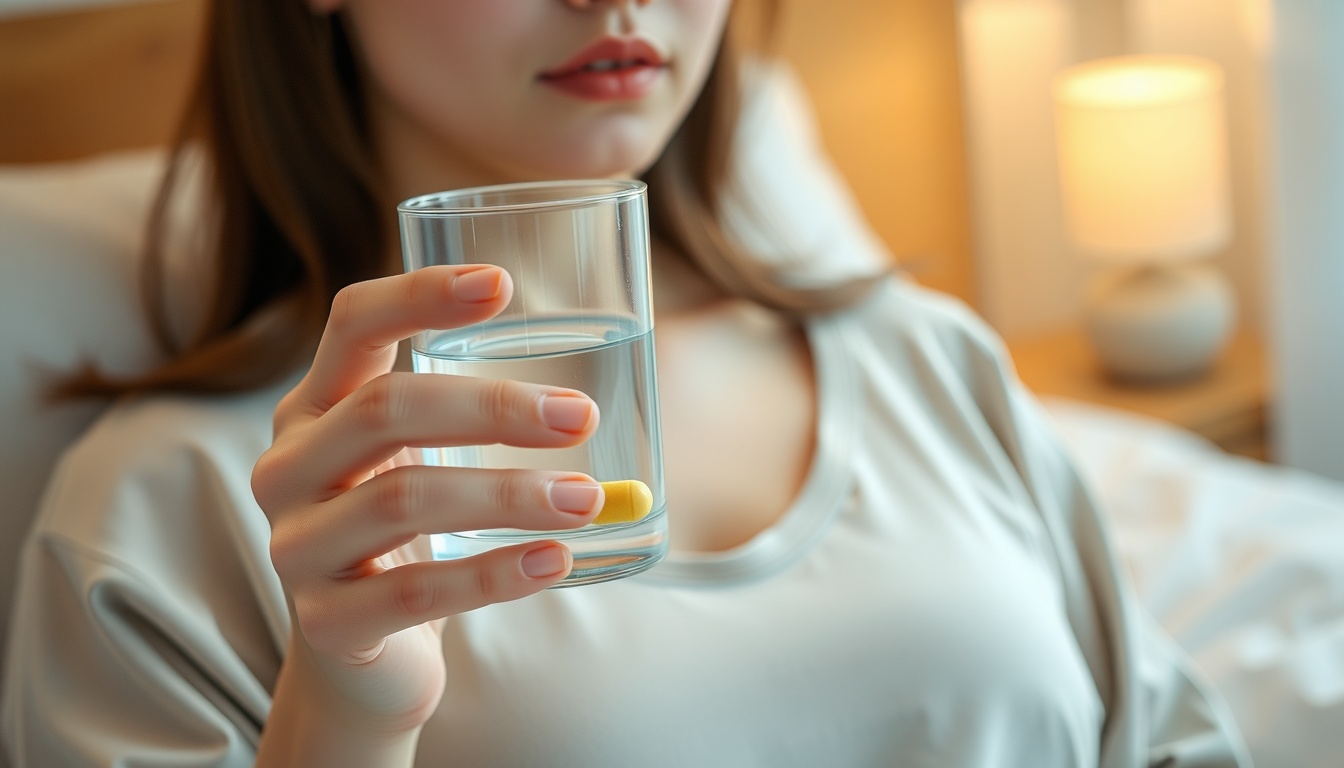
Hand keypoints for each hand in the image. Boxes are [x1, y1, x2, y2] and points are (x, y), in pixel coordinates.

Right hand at [250, 265, 601, 758]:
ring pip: (402, 499)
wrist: (361, 660)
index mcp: (315, 407)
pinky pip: (416, 592)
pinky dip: (495, 575)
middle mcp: (289, 466)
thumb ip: (474, 419)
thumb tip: (595, 401)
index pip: (353, 324)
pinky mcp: (326, 623)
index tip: (501, 284)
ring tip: (585, 500)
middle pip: (385, 409)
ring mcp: (297, 546)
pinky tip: (555, 562)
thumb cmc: (404, 539)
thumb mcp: (418, 460)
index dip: (419, 295)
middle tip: (580, 417)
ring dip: (509, 495)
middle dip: (493, 408)